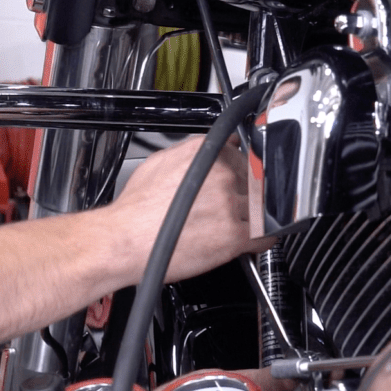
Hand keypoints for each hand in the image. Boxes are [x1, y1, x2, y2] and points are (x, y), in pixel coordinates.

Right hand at [109, 136, 261, 283]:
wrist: (124, 240)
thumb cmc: (136, 209)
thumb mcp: (160, 162)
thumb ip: (191, 151)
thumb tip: (210, 149)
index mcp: (205, 152)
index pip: (243, 152)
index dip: (242, 169)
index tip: (241, 177)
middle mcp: (221, 174)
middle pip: (255, 179)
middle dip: (248, 193)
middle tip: (236, 204)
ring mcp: (230, 203)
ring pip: (262, 206)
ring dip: (256, 216)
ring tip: (244, 222)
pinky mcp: (234, 235)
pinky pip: (265, 235)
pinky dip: (264, 238)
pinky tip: (256, 239)